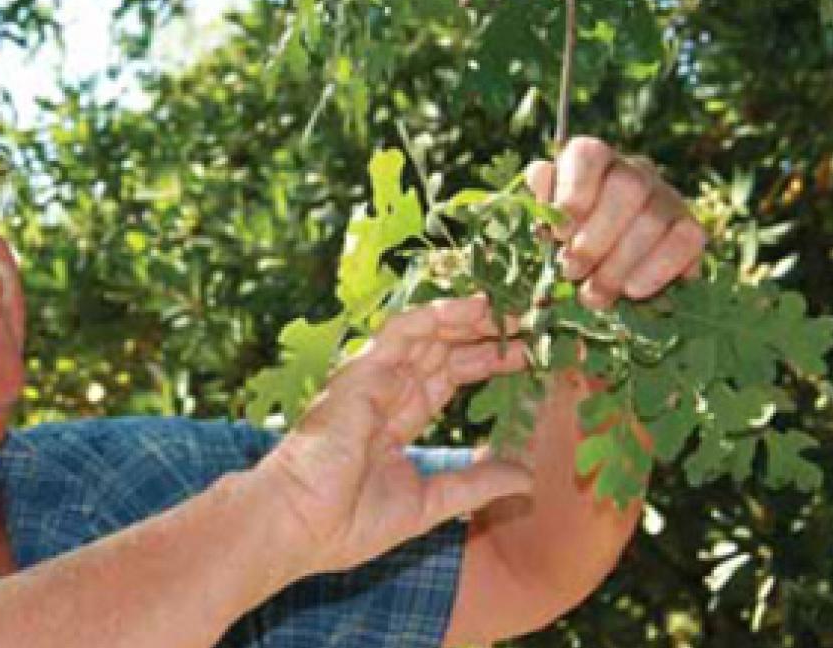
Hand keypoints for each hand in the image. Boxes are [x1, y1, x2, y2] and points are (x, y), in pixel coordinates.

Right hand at [259, 295, 532, 576]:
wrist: (299, 524)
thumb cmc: (347, 522)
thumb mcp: (429, 504)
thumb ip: (475, 485)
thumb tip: (525, 478)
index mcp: (396, 420)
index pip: (447, 378)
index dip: (486, 363)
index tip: (526, 356)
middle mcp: (385, 392)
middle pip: (443, 351)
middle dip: (485, 336)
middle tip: (532, 323)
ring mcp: (371, 380)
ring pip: (426, 334)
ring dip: (468, 318)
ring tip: (512, 308)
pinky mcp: (361, 374)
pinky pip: (401, 332)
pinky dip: (435, 315)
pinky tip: (472, 307)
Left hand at [526, 137, 706, 308]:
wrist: (610, 274)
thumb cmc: (569, 243)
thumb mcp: (548, 225)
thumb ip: (542, 202)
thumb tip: (539, 173)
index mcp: (594, 163)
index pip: (589, 154)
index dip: (574, 191)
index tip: (559, 233)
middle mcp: (636, 172)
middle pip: (628, 186)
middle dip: (595, 237)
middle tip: (571, 272)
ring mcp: (669, 199)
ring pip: (654, 218)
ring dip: (618, 264)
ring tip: (593, 295)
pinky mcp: (692, 229)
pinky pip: (686, 241)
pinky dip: (655, 270)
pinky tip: (632, 291)